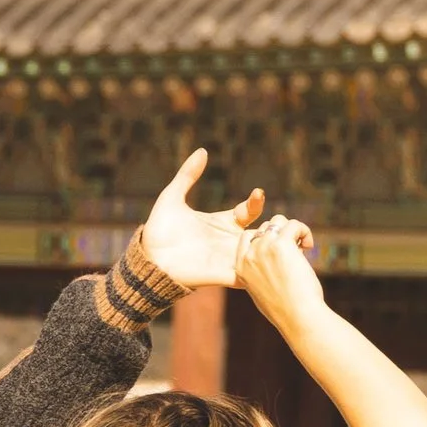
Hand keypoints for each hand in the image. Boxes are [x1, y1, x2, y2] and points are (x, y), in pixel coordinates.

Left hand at [138, 147, 267, 291]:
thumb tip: (202, 150)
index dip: (256, 202)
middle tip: (276, 220)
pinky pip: (252, 276)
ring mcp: (231, 259)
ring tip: (276, 236)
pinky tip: (267, 260)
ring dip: (273, 247)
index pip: (250, 211)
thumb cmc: (159, 230)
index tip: (257, 193)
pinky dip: (263, 270)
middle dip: (276, 226)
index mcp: (223, 222)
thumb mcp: (172, 197)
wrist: (150, 260)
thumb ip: (187, 175)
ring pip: (263, 254)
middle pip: (263, 233)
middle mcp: (230, 240)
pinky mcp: (227, 276)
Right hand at [236, 212, 324, 336]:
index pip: (247, 237)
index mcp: (241, 267)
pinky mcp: (281, 244)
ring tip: (303, 247)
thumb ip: (262, 273)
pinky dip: (304, 232)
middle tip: (295, 253)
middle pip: (265, 228)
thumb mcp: (263, 291)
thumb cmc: (286, 309)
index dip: (266, 239)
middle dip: (282, 236)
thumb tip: (274, 259)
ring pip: (279, 221)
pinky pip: (294, 225)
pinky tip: (309, 246)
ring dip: (293, 230)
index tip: (280, 252)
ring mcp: (264, 247)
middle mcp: (250, 255)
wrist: (297, 316)